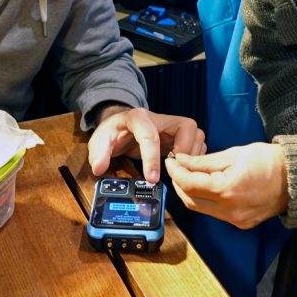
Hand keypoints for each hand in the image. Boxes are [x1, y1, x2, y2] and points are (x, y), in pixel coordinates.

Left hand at [88, 107, 204, 182]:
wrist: (119, 125)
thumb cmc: (112, 133)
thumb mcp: (99, 141)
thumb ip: (98, 154)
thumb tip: (99, 168)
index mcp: (138, 117)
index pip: (150, 136)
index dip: (152, 159)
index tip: (152, 179)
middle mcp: (160, 118)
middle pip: (186, 127)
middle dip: (184, 150)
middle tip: (174, 169)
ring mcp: (172, 126)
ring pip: (196, 133)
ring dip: (192, 154)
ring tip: (178, 170)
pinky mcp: (179, 136)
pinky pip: (197, 142)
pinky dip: (194, 157)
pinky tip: (181, 168)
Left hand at [162, 143, 286, 228]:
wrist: (296, 178)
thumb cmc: (269, 161)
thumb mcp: (234, 154)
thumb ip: (204, 161)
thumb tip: (182, 161)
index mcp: (228, 190)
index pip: (189, 184)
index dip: (176, 172)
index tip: (171, 162)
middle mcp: (230, 210)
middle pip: (191, 201)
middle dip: (180, 184)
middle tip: (178, 168)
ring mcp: (236, 220)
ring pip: (202, 209)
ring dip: (191, 193)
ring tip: (190, 175)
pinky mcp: (241, 224)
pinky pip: (216, 214)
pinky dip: (207, 201)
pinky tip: (208, 187)